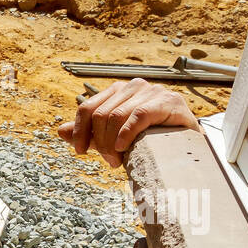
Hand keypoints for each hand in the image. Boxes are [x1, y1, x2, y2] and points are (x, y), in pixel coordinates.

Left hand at [57, 78, 198, 166]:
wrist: (187, 145)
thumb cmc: (149, 140)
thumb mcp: (114, 138)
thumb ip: (89, 134)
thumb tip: (60, 131)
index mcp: (118, 92)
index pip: (88, 108)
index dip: (80, 130)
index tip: (80, 152)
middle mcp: (134, 86)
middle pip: (101, 114)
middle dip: (101, 142)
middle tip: (110, 161)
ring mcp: (152, 91)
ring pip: (116, 116)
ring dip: (113, 143)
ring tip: (119, 160)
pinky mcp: (168, 101)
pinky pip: (138, 115)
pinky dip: (127, 133)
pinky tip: (124, 147)